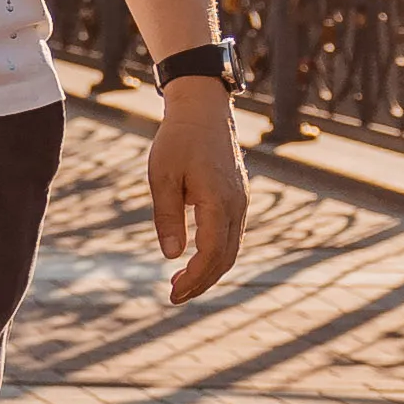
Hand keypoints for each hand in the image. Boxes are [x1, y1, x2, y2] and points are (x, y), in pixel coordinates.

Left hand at [151, 72, 247, 303]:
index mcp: (218, 200)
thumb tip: (172, 256)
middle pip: (225, 258)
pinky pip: (232, 234)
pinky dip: (217, 253)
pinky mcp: (239, 197)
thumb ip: (167, 216)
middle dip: (201, 282)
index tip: (173, 293)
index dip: (195, 279)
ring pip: (232, 248)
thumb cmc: (177, 140)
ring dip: (209, 270)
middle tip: (174, 295)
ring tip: (180, 281)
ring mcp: (241, 201)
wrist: (202, 109)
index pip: (212, 254)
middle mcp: (236, 204)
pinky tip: (196, 257)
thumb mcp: (162, 176)